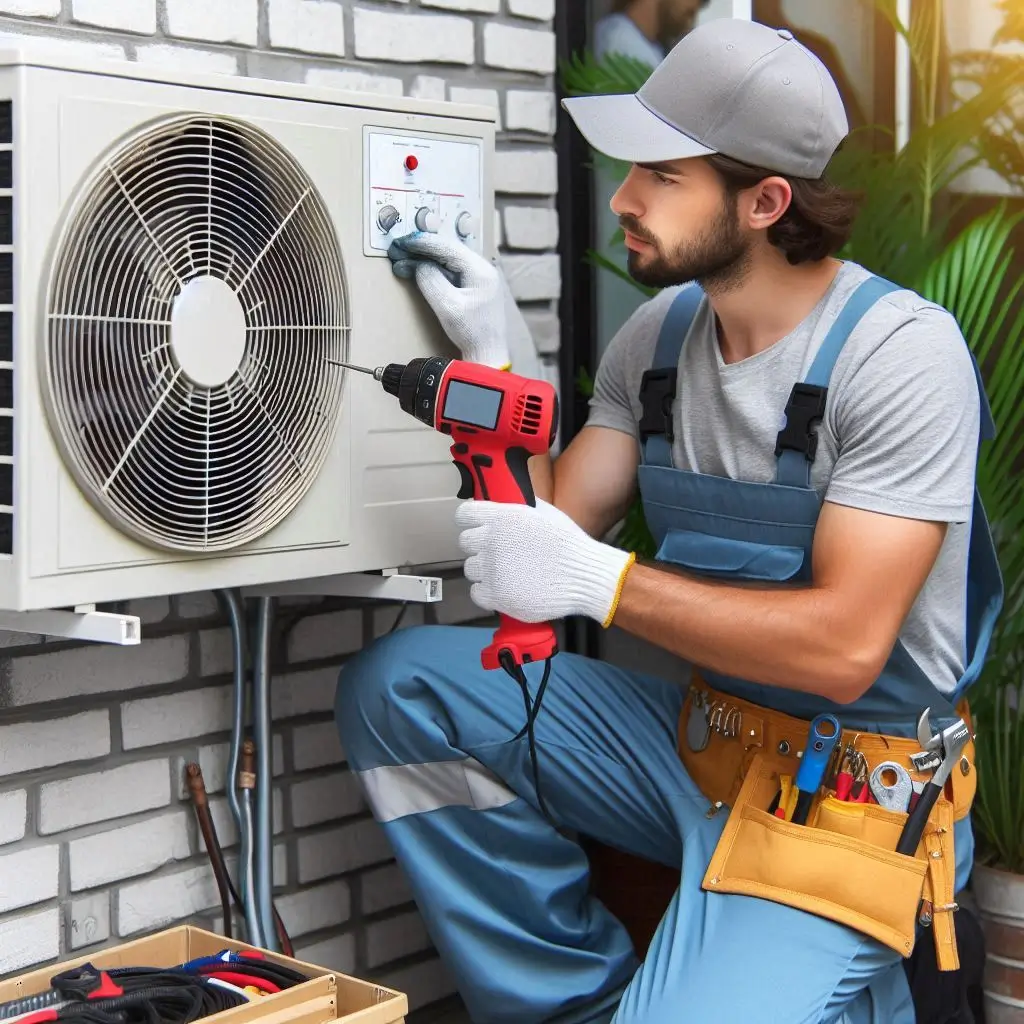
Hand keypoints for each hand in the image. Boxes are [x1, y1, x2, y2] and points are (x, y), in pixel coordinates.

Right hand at [388, 232, 514, 369]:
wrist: (488, 353)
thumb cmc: (472, 333)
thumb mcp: (447, 306)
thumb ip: (431, 280)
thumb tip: (418, 264)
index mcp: (480, 270)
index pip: (447, 247)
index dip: (422, 243)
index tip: (402, 242)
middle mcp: (483, 269)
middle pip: (448, 250)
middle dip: (421, 249)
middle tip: (398, 249)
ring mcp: (480, 277)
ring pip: (449, 259)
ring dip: (426, 258)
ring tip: (404, 259)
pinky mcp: (475, 286)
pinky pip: (452, 270)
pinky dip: (434, 269)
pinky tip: (419, 270)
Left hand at [455, 499, 635, 625]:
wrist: (583, 576)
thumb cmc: (568, 544)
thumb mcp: (544, 513)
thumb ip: (519, 507)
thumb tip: (506, 502)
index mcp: (501, 517)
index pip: (464, 514)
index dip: (470, 520)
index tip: (476, 526)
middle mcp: (490, 542)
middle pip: (465, 543)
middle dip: (479, 546)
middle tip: (499, 552)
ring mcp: (491, 570)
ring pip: (471, 569)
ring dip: (485, 570)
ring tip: (508, 572)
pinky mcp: (494, 596)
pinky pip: (476, 593)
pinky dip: (487, 592)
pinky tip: (506, 587)